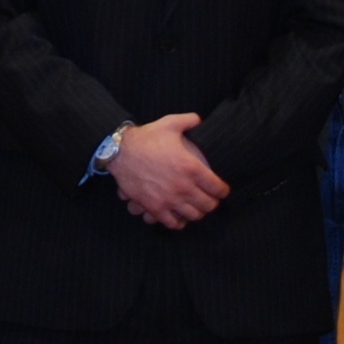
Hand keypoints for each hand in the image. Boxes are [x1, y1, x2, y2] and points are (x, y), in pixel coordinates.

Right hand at [108, 114, 228, 229]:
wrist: (120, 151)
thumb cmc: (146, 138)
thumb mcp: (170, 124)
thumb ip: (189, 121)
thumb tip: (199, 120)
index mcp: (191, 167)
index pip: (218, 188)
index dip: (223, 190)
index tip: (222, 190)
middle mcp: (183, 186)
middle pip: (208, 205)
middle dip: (212, 203)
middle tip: (210, 199)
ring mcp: (169, 199)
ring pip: (193, 216)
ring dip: (197, 213)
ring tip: (196, 208)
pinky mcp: (154, 208)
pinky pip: (173, 223)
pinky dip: (179, 222)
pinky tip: (179, 217)